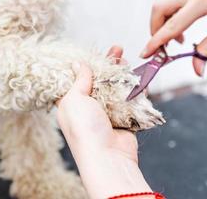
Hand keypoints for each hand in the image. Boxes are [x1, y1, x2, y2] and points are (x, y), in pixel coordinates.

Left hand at [57, 46, 151, 198]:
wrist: (108, 157)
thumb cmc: (84, 129)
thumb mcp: (74, 99)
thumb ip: (79, 80)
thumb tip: (78, 64)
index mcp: (70, 104)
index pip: (75, 79)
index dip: (84, 65)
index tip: (92, 52)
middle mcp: (87, 108)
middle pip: (98, 80)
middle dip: (107, 64)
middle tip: (117, 49)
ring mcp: (105, 112)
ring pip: (114, 87)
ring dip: (121, 72)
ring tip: (126, 57)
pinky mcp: (122, 117)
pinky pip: (128, 98)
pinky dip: (133, 87)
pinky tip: (136, 75)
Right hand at [141, 0, 206, 75]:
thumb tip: (197, 69)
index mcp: (202, 1)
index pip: (172, 25)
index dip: (156, 41)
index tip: (146, 53)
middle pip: (159, 10)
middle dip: (156, 30)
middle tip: (163, 47)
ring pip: (163, 5)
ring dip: (163, 24)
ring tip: (177, 38)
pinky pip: (170, 2)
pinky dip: (170, 16)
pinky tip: (181, 26)